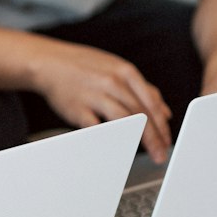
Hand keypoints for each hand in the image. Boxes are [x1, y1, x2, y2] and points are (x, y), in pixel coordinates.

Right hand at [26, 37, 171, 162]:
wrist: (49, 62)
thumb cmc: (85, 67)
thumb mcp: (117, 69)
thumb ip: (143, 89)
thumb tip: (165, 112)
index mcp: (126, 72)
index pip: (151, 104)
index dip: (162, 126)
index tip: (167, 142)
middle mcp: (112, 82)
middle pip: (140, 114)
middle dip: (154, 138)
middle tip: (161, 155)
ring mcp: (94, 94)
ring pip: (123, 120)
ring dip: (138, 140)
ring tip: (146, 154)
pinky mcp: (77, 107)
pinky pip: (96, 127)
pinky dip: (107, 137)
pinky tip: (117, 148)